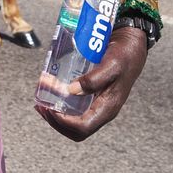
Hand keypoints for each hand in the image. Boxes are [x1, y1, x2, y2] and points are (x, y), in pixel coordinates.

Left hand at [35, 26, 146, 140]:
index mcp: (108, 108)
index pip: (84, 127)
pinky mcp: (93, 94)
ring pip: (74, 120)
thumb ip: (94, 79)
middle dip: (56, 122)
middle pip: (77, 130)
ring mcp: (98, 103)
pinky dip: (60, 103)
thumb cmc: (124, 54)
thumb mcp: (111, 65)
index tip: (49, 109)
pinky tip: (50, 91)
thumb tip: (72, 91)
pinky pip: (75, 106)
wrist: (132, 43)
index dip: (64, 122)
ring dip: (55, 114)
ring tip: (41, 101)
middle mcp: (103, 109)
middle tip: (40, 106)